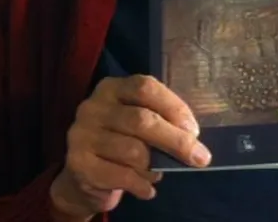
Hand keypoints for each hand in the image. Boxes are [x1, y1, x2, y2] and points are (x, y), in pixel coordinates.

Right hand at [48, 75, 211, 218]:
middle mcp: (93, 107)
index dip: (173, 107)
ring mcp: (82, 134)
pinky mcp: (78, 163)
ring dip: (154, 168)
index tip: (193, 130)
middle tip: (199, 158)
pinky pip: (122, 175)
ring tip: (156, 174)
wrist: (83, 176)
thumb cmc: (120, 143)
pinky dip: (141, 185)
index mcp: (112, 88)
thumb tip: (192, 139)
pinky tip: (147, 189)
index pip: (146, 88)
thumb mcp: (138, 125)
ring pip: (134, 151)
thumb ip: (160, 122)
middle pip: (142, 119)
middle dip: (176, 141)